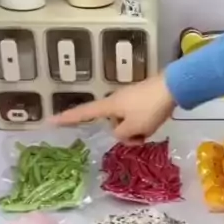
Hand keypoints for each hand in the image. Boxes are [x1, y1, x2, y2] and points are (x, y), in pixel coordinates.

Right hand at [50, 73, 176, 142]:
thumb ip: (121, 135)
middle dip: (125, 134)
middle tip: (141, 136)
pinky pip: (137, 119)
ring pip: (127, 124)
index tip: (50, 121)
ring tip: (151, 128)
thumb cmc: (150, 108)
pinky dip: (145, 125)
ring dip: (137, 131)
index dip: (67, 118)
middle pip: (112, 124)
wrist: (173, 88)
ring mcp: (128, 100)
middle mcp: (115, 101)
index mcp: (109, 106)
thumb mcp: (134, 127)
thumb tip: (119, 133)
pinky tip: (156, 123)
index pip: (83, 113)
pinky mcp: (141, 100)